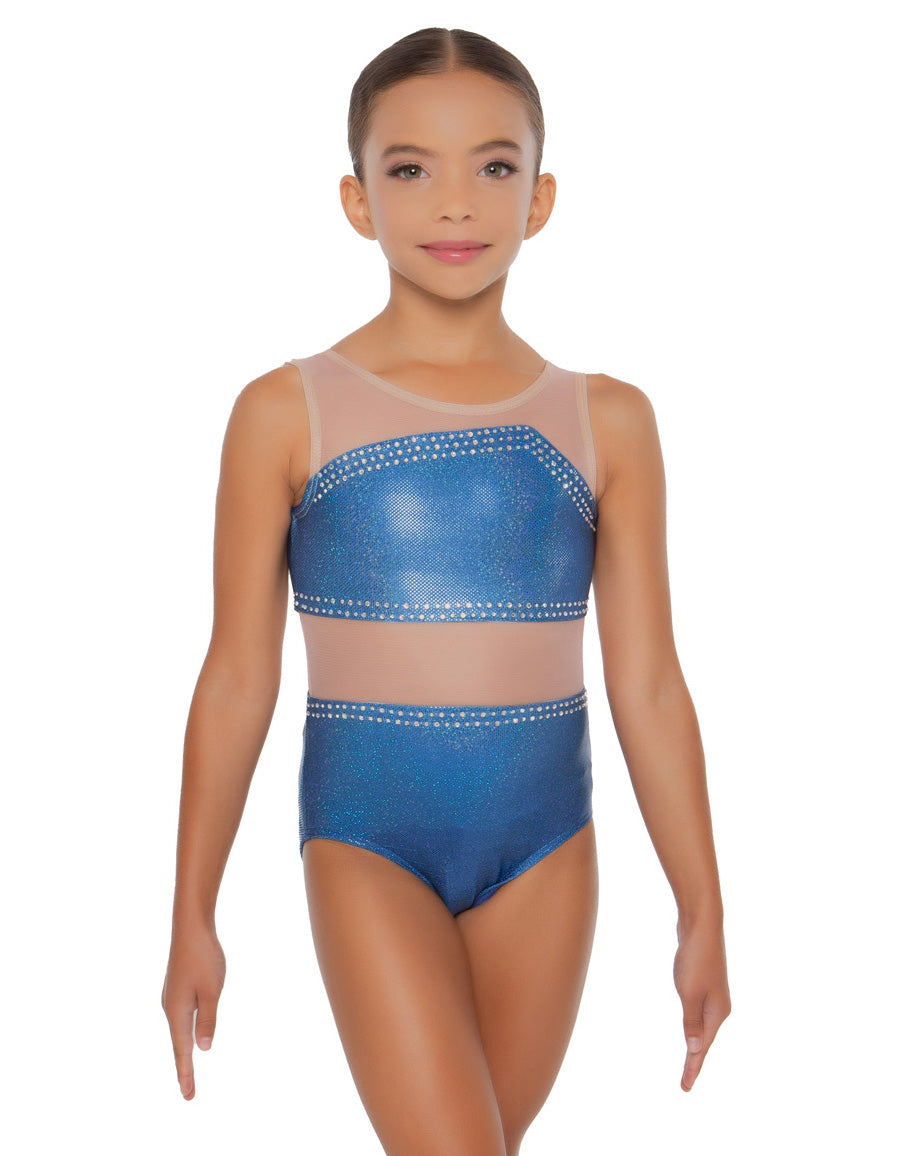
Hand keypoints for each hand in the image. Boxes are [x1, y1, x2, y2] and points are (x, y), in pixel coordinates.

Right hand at [161, 924, 226, 1099]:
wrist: (190, 926)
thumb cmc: (203, 957)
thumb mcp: (212, 991)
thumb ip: (208, 1020)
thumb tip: (202, 1049)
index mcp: (177, 1012)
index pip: (183, 1050)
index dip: (186, 1073)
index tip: (188, 1095)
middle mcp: (170, 1007)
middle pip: (178, 1044)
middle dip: (184, 1068)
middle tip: (189, 1092)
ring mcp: (172, 997)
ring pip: (179, 1030)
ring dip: (183, 1051)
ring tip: (188, 1071)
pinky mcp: (177, 988)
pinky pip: (181, 1017)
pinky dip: (185, 1033)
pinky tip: (189, 1034)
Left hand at [672, 916, 729, 1091]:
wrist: (702, 924)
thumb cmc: (695, 959)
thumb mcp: (689, 994)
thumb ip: (691, 1022)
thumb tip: (695, 1048)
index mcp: (717, 1013)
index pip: (702, 1048)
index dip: (692, 1068)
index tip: (684, 1088)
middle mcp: (719, 1007)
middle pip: (705, 1040)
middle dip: (695, 1060)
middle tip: (686, 1082)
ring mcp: (713, 994)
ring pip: (702, 1025)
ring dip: (695, 1042)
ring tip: (690, 1061)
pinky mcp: (706, 982)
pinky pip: (698, 1011)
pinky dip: (693, 1024)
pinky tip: (692, 1026)